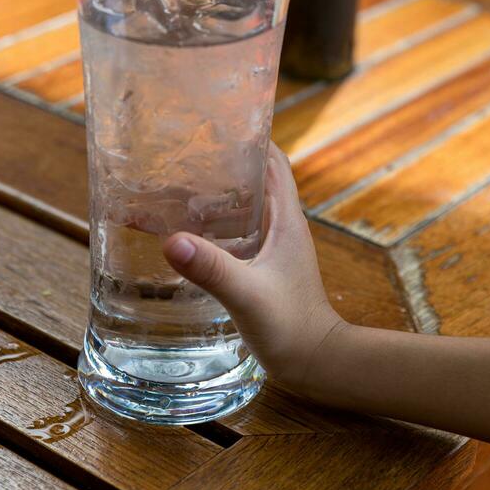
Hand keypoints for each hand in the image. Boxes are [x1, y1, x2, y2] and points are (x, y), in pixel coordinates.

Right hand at [163, 143, 342, 392]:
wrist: (317, 364)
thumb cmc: (291, 328)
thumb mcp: (247, 295)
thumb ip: (213, 269)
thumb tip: (172, 240)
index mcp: (286, 219)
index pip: (273, 161)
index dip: (250, 138)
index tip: (217, 126)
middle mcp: (283, 226)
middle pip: (255, 177)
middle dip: (224, 163)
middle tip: (184, 156)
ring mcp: (275, 247)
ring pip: (246, 205)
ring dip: (218, 194)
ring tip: (177, 188)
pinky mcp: (265, 266)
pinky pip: (240, 231)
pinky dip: (217, 224)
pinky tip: (190, 233)